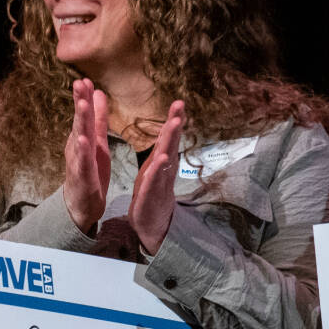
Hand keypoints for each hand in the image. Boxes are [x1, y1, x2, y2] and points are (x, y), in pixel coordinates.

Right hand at [63, 79, 110, 235]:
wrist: (81, 204)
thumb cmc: (90, 171)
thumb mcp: (98, 141)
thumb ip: (99, 118)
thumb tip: (98, 92)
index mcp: (84, 137)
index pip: (84, 113)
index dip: (84, 96)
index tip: (85, 78)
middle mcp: (78, 146)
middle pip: (79, 121)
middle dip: (79, 102)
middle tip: (78, 83)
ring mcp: (78, 161)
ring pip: (79, 139)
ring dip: (80, 122)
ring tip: (82, 105)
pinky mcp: (83, 176)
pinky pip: (83, 162)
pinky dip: (82, 151)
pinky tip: (83, 140)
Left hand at [129, 100, 186, 254]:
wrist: (150, 226)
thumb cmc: (151, 194)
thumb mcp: (154, 168)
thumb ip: (161, 149)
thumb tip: (169, 128)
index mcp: (160, 162)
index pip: (168, 138)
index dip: (174, 120)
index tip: (179, 102)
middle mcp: (163, 171)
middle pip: (170, 145)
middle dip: (174, 126)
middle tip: (179, 106)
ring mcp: (158, 185)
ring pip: (164, 162)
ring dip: (169, 143)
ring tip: (173, 126)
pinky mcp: (149, 199)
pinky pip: (152, 184)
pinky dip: (155, 173)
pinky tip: (160, 161)